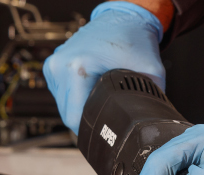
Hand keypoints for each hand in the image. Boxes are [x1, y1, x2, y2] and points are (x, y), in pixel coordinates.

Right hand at [43, 1, 165, 132]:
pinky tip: (90, 86)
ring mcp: (53, 65)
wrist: (123, 17)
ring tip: (99, 93)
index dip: (92, 128)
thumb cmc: (136, 42)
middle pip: (67, 115)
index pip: (75, 118)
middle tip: (107, 111)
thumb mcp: (152, 73)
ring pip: (62, 106)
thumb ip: (149, 102)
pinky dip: (74, 96)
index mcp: (78, 68)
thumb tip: (148, 126)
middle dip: (86, 118)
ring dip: (79, 107)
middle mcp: (60, 66)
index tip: (107, 128)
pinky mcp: (51, 66)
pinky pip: (61, 94)